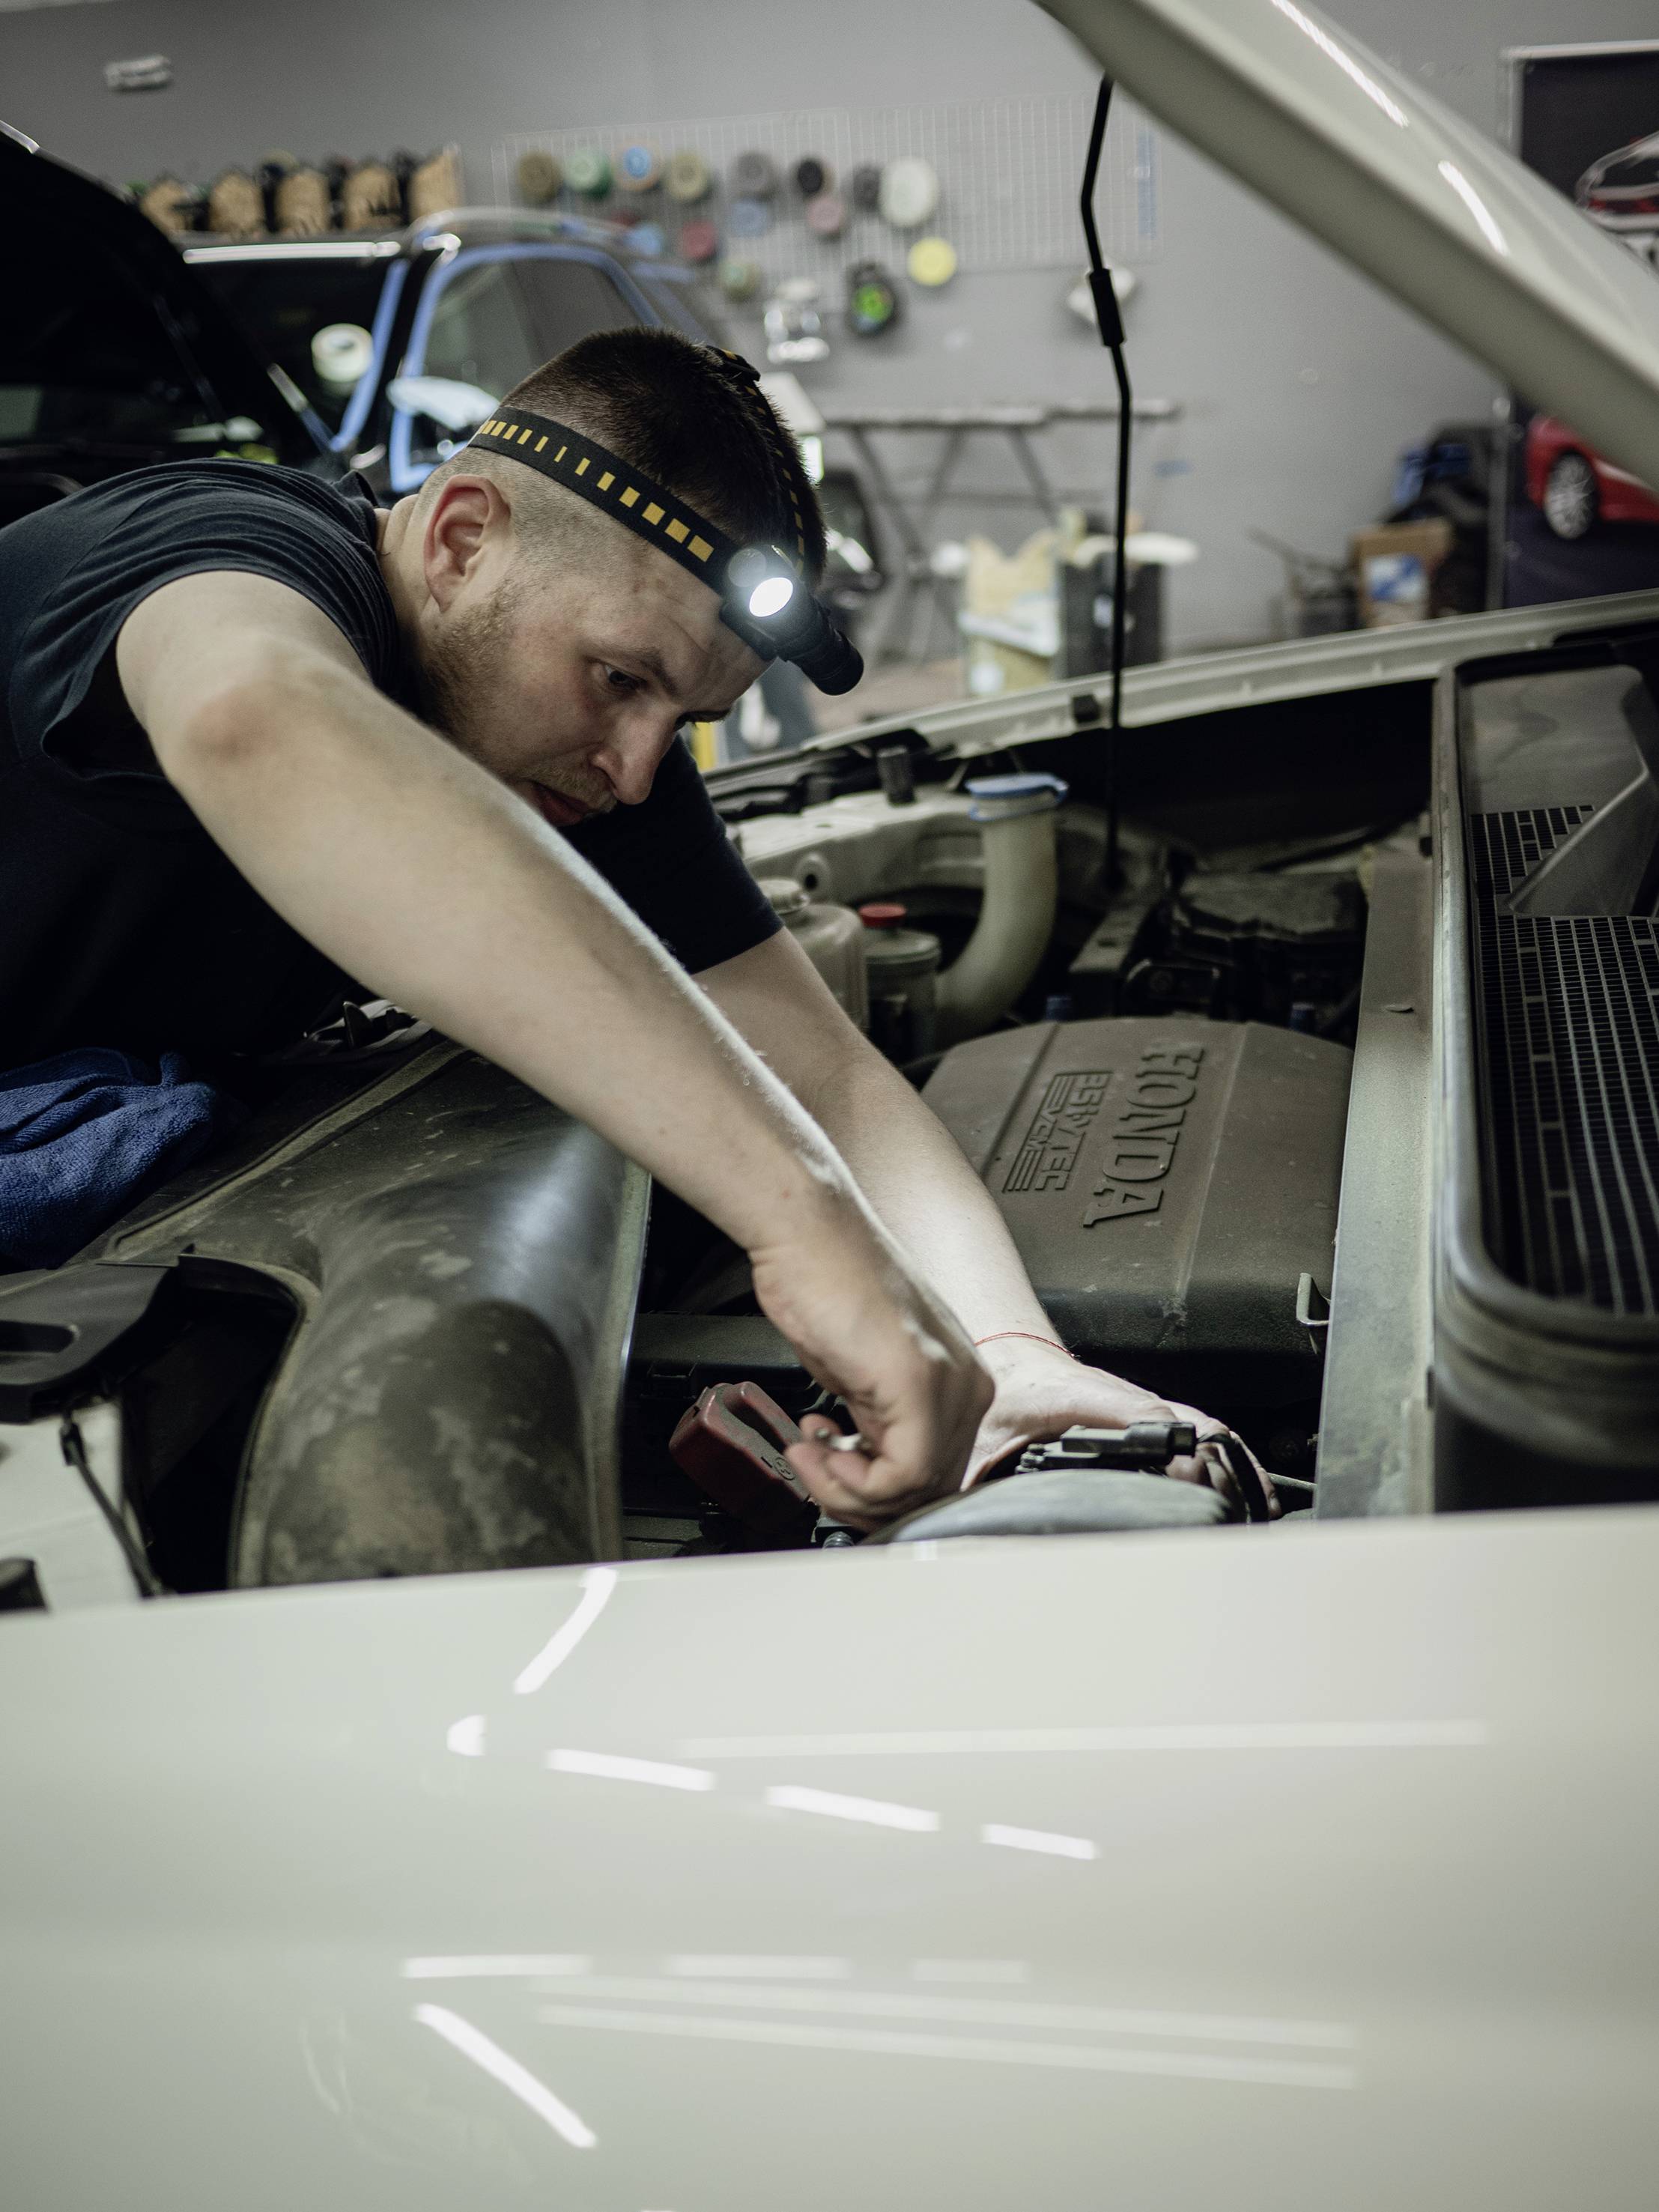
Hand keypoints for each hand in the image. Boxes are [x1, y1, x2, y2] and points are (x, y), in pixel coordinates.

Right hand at [748, 1199, 992, 1529]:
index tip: (828, 1465)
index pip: (934, 1473)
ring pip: (916, 1492)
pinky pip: (901, 1476)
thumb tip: (868, 1470)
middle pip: (928, 1490)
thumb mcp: (860, 1371)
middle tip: (814, 1466)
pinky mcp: (919, 1385)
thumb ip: (877, 1422)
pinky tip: (816, 1447)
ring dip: (846, 1490)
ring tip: (810, 1453)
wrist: (807, 1229)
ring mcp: (949, 1385)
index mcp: (960, 1380)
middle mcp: (967, 1385)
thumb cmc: (824, 1281)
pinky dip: (848, 1481)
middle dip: (859, 1497)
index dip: (872, 1490)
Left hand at [966, 1336, 1278, 1514]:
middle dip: (1223, 1469)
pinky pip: (1199, 1428)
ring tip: (1259, 1506)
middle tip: (1241, 1512)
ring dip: (1233, 1463)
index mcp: (1088, 1403)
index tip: (1197, 1486)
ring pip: (1204, 1427)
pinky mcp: (1150, 1412)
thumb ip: (983, 1481)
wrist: (1011, 1356)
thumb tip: (974, 1521)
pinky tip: (1242, 1482)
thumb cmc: (1005, 1394)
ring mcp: (1143, 1404)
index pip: (1149, 1420)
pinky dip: (1225, 1454)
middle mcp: (1126, 1400)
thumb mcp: (989, 1441)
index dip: (1179, 1454)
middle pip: (1193, 1426)